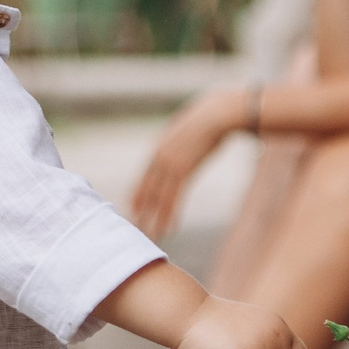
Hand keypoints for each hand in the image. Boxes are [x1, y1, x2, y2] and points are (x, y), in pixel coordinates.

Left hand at [128, 87, 246, 238]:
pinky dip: (171, 214)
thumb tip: (179, 145)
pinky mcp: (185, 171)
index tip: (132, 207)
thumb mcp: (185, 129)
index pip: (144, 176)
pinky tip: (170, 228)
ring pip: (159, 198)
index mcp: (159, 147)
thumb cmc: (206, 117)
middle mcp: (160, 157)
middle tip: (136, 227)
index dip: (137, 194)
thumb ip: (176, 140)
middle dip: (142, 210)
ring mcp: (171, 164)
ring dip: (155, 219)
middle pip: (147, 189)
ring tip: (151, 235)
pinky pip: (175, 198)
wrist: (217, 114)